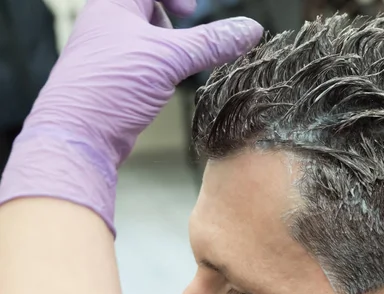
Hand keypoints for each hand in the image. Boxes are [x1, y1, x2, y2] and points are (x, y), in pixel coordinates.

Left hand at [0, 0, 262, 231]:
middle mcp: (106, 25)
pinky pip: (139, 63)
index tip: (190, 11)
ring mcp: (107, 54)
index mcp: (113, 5)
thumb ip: (211, 42)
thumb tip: (250, 28)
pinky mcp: (111, 81)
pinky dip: (156, 68)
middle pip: (144, 8)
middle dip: (169, 20)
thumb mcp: (169, 58)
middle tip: (185, 38)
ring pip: (142, 38)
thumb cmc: (111, 86)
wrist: (79, 135)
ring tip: (176, 65)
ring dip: (165, 47)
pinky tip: (163, 85)